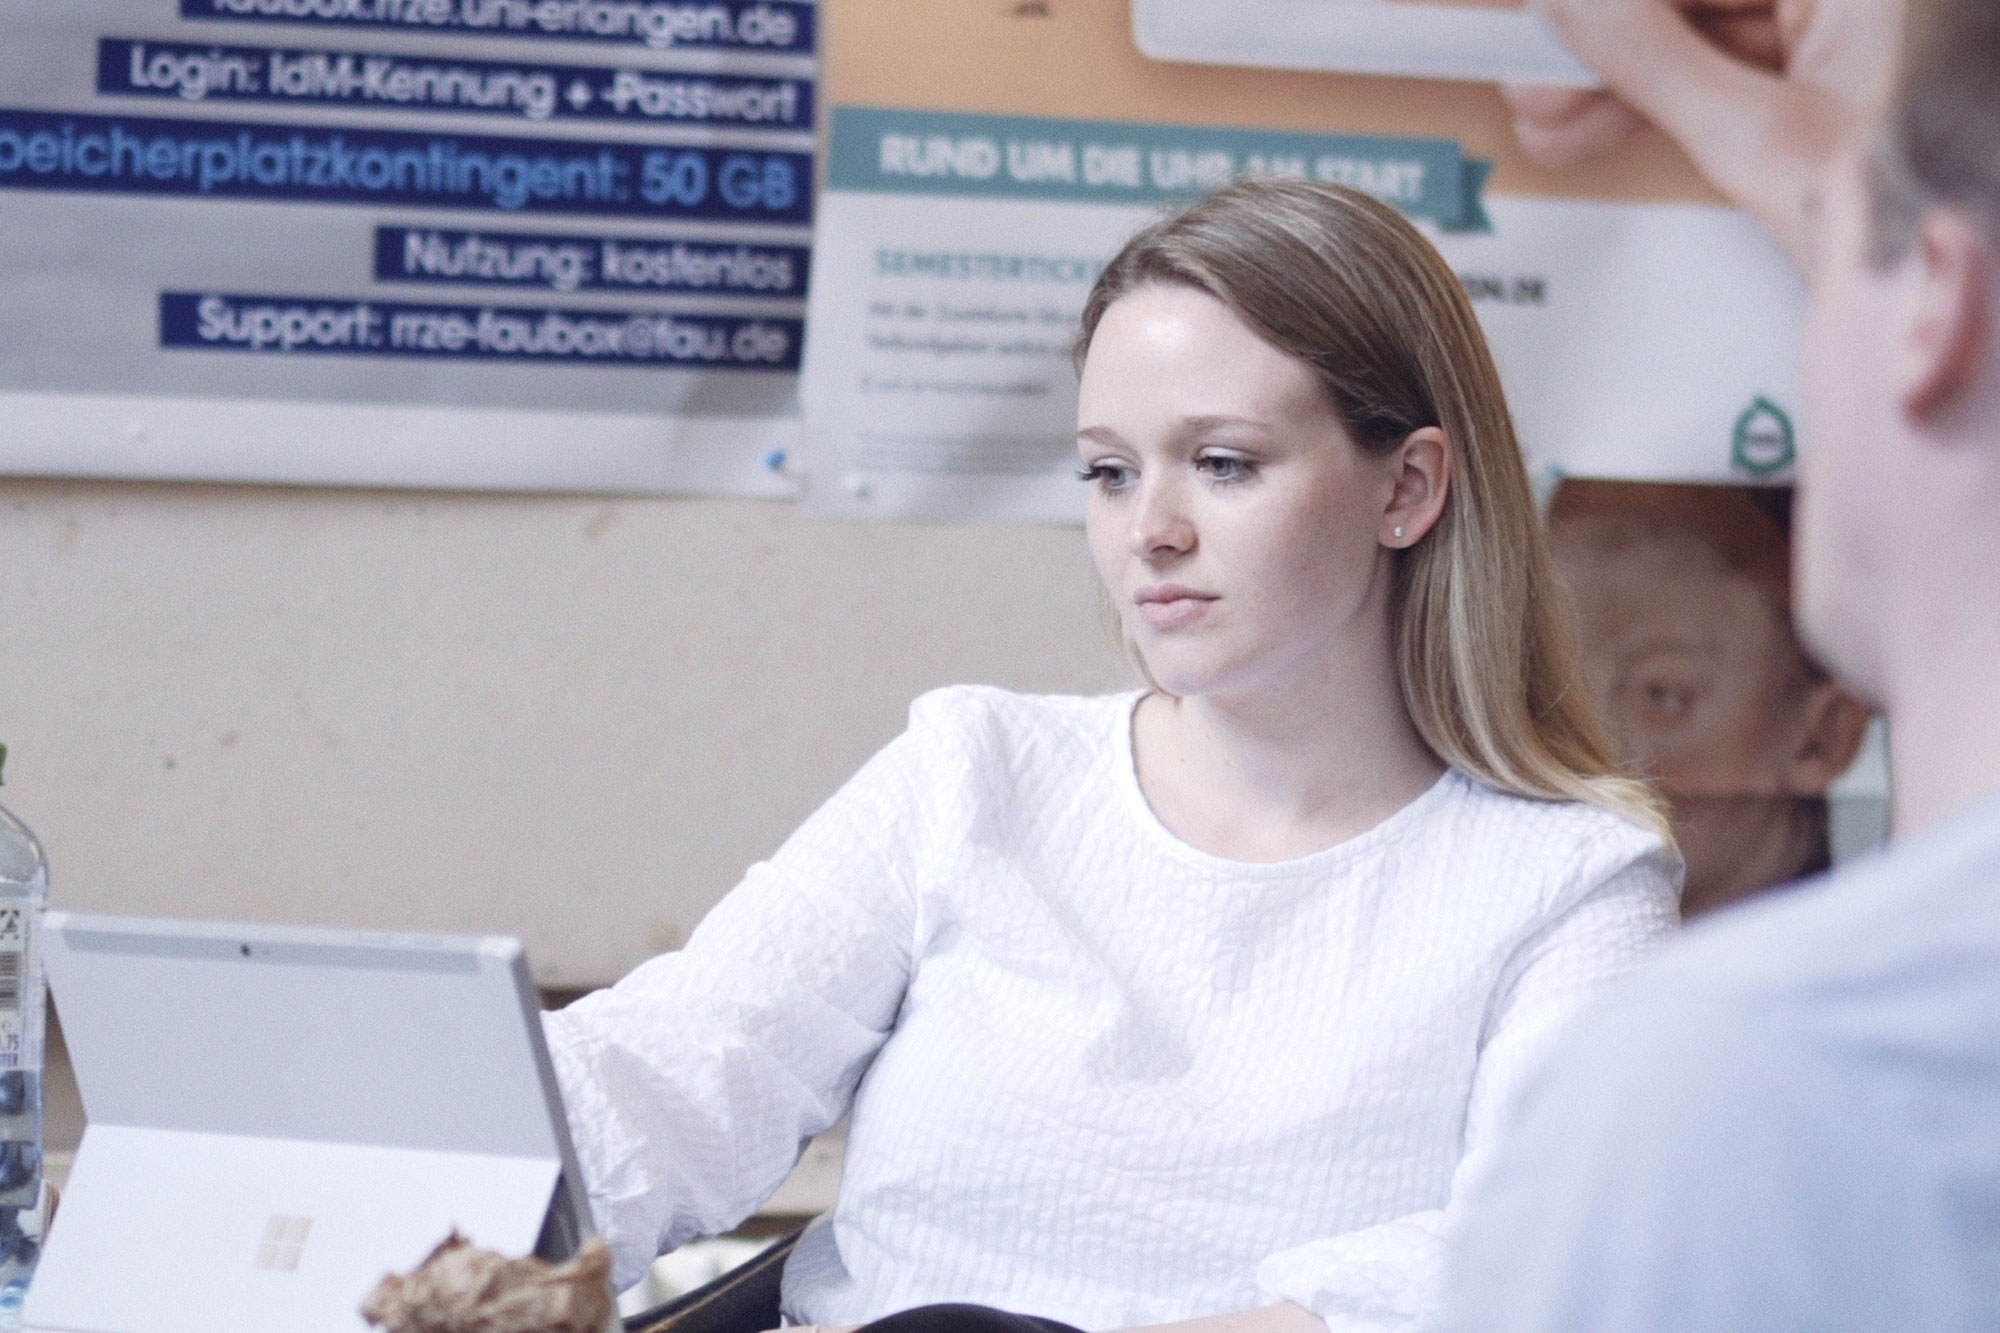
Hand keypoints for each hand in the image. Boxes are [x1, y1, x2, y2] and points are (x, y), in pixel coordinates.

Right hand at [1506, 0, 1896, 263]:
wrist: (1956, 300)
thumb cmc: (1913, 225)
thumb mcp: (1763, 143)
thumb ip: (1654, 61)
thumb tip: (1569, 3)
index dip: (1605, 1)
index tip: (1532, 17)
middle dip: (1602, 36)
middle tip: (1521, 74)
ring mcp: (1850, 22)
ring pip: (1702, 22)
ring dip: (1615, 71)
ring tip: (1546, 124)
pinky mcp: (1835, 59)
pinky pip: (1727, 55)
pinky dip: (1659, 93)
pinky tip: (1591, 126)